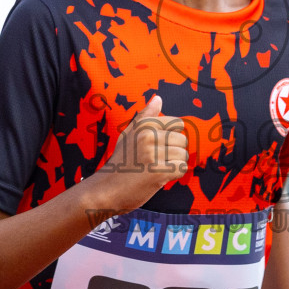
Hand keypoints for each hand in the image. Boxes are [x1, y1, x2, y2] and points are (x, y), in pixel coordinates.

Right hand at [88, 94, 188, 212]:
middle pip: (183, 139)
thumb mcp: (128, 134)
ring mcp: (152, 154)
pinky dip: (174, 175)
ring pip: (183, 155)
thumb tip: (158, 98)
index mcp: (143, 125)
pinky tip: (160, 177)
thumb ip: (145, 116)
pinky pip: (181, 169)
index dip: (171, 137)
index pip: (177, 123)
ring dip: (175, 164)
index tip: (158, 147)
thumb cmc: (119, 163)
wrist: (105, 190)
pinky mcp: (158, 172)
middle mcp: (148, 136)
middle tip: (158, 161)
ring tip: (158, 169)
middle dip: (175, 152)